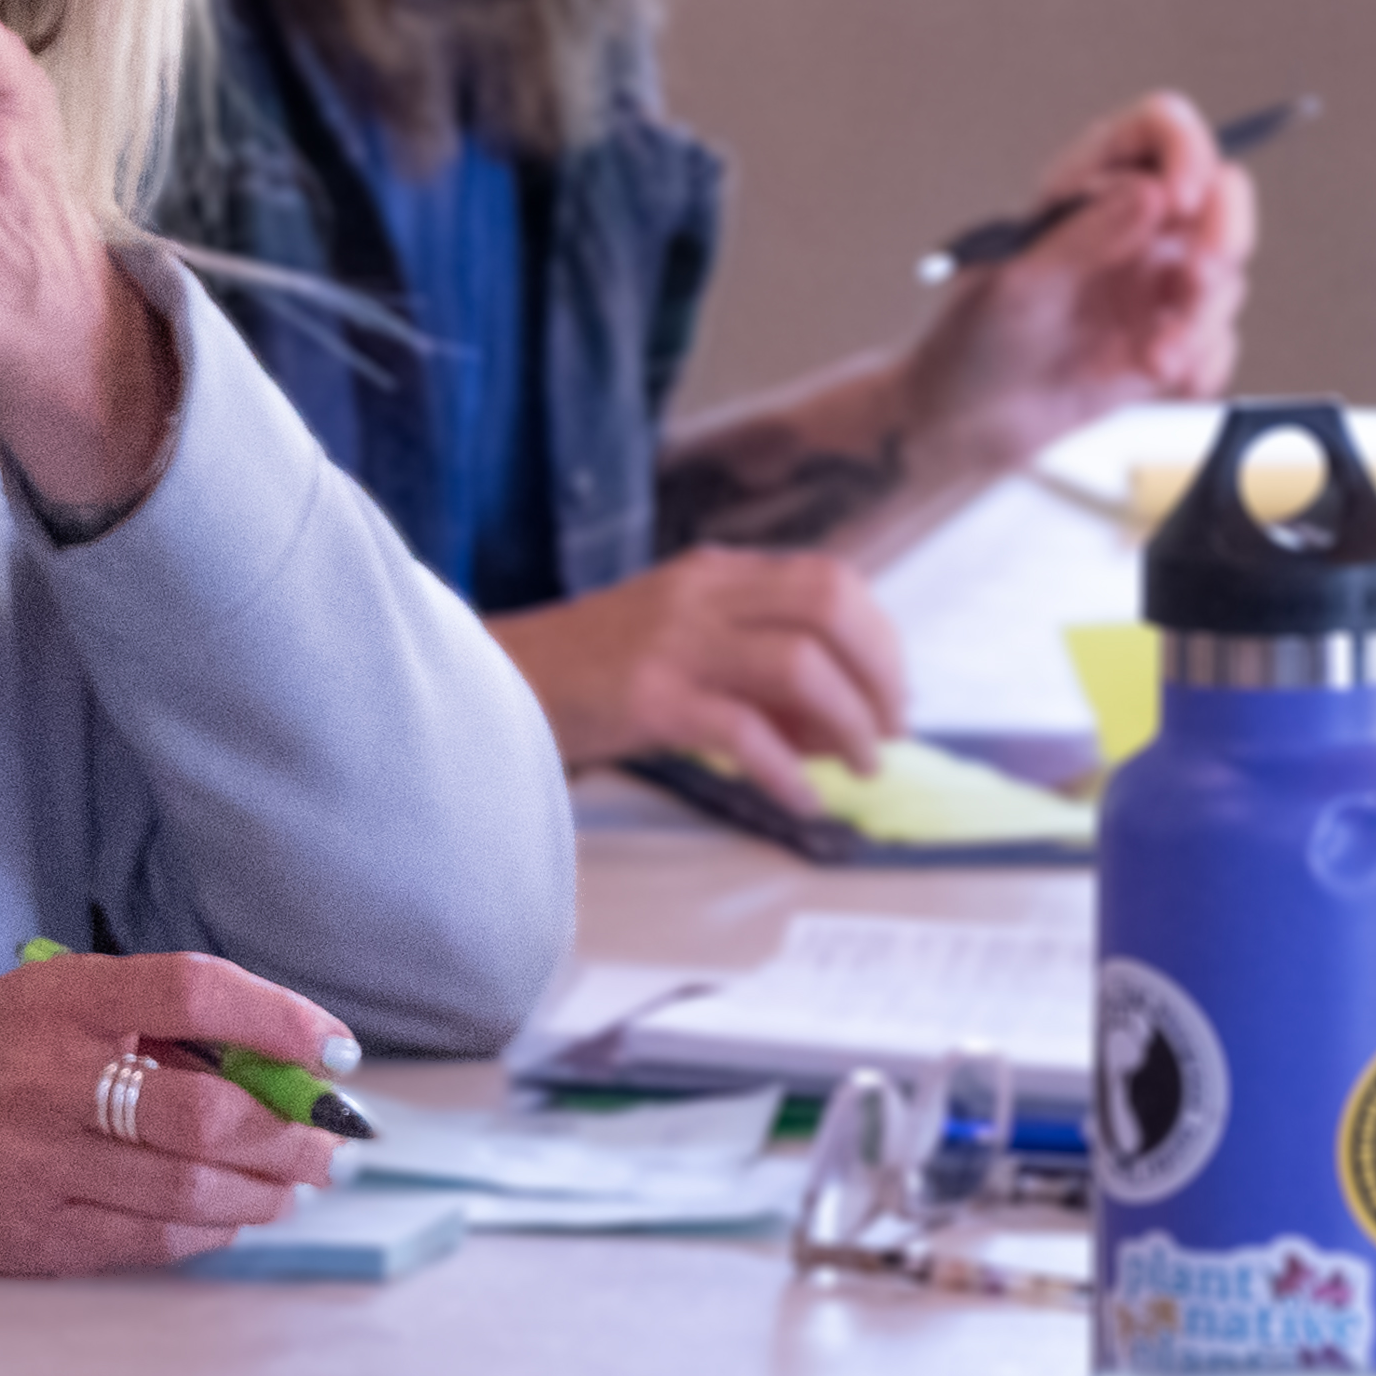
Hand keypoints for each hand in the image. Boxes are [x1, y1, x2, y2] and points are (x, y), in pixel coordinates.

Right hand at [0, 945, 347, 1285]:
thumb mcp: (32, 1010)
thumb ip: (136, 1021)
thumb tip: (268, 1060)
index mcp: (49, 1002)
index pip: (192, 989)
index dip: (280, 1017)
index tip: (329, 1049)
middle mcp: (43, 1079)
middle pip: (207, 1111)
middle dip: (291, 1132)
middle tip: (327, 1140)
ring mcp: (36, 1164)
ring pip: (192, 1187)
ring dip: (266, 1190)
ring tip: (291, 1183)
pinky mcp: (34, 1234)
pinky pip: (153, 1238)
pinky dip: (212, 1229)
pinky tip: (229, 1215)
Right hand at [493, 552, 905, 798]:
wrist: (483, 685)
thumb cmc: (588, 677)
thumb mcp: (677, 643)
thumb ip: (754, 667)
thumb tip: (842, 726)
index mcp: (714, 574)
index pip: (831, 580)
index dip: (880, 638)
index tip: (891, 694)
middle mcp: (701, 595)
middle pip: (832, 605)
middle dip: (882, 670)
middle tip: (892, 730)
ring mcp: (674, 643)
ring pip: (801, 665)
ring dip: (849, 721)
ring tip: (860, 767)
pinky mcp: (648, 699)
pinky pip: (744, 732)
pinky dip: (787, 772)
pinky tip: (801, 801)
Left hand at [906, 90, 1254, 474]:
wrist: (962, 424)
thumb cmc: (968, 341)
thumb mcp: (1015, 287)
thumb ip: (1083, 239)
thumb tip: (1152, 192)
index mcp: (1084, 189)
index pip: (1156, 129)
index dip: (1184, 148)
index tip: (1181, 198)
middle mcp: (1130, 226)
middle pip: (1219, 196)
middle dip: (1224, 235)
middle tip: (1196, 281)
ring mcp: (1153, 281)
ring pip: (1224, 275)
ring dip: (1202, 319)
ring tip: (1156, 360)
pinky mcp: (1167, 335)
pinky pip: (1217, 341)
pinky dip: (1203, 363)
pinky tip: (1166, 382)